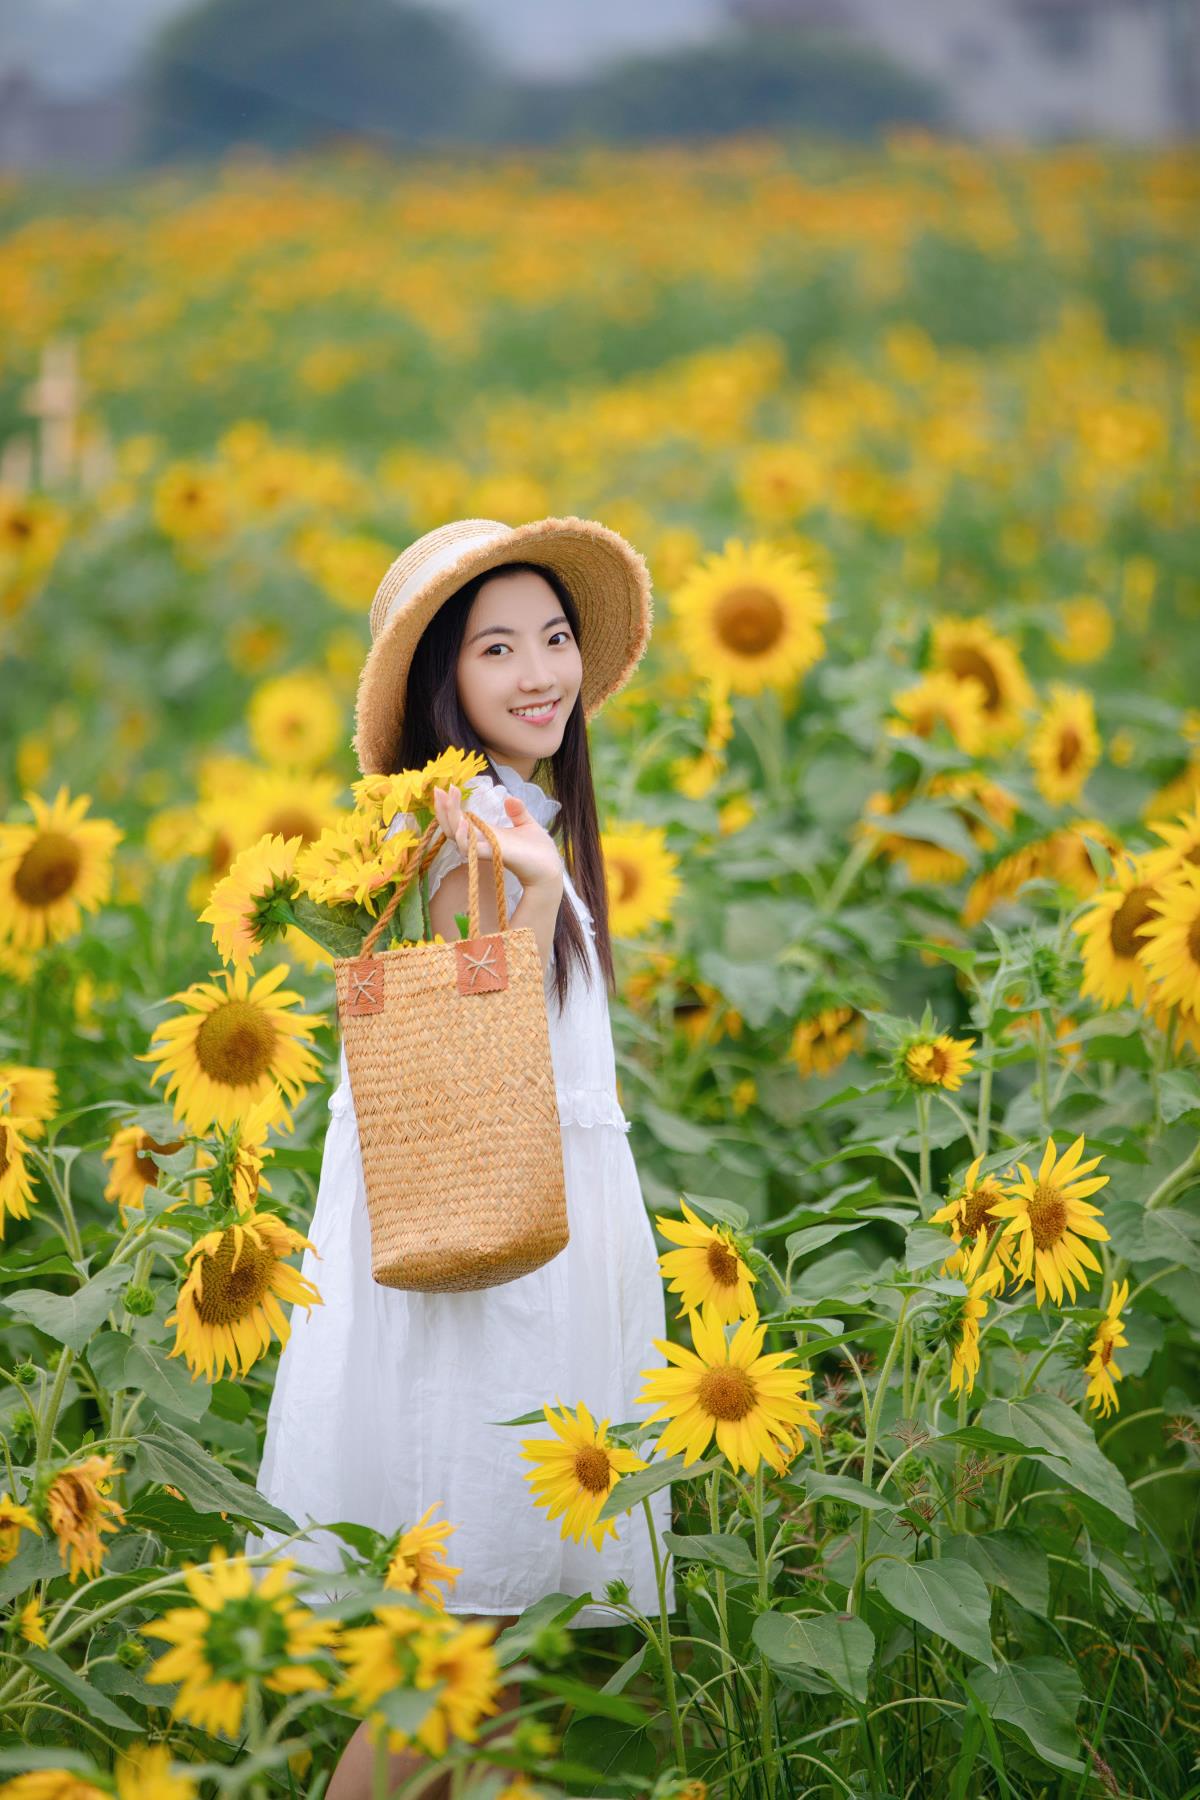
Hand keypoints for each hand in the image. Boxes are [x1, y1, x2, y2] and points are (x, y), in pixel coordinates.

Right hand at [431, 786, 562, 890]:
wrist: (550, 869)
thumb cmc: (538, 851)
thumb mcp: (527, 824)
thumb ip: (517, 812)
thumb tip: (509, 798)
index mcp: (487, 834)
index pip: (460, 821)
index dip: (451, 807)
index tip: (448, 787)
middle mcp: (482, 842)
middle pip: (452, 827)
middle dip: (444, 809)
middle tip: (438, 790)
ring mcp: (486, 849)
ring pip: (457, 836)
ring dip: (450, 818)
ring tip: (448, 798)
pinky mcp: (495, 855)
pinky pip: (472, 849)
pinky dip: (464, 837)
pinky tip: (463, 822)